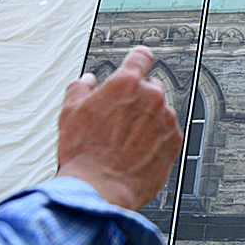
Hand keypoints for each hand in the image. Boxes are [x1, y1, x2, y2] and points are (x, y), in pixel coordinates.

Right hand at [56, 46, 181, 209]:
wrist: (100, 188)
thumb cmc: (84, 154)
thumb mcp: (70, 112)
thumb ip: (81, 88)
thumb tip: (88, 81)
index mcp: (126, 84)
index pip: (141, 56)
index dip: (138, 59)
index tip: (139, 62)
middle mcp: (151, 98)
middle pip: (150, 87)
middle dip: (137, 98)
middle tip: (119, 118)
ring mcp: (165, 120)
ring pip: (159, 112)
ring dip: (146, 120)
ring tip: (125, 140)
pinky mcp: (174, 142)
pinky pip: (167, 133)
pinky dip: (156, 139)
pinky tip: (137, 151)